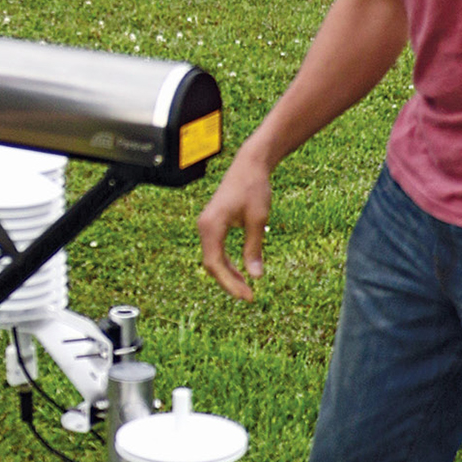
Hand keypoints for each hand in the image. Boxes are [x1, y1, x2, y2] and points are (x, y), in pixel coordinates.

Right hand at [197, 141, 272, 300]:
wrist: (249, 165)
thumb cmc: (254, 187)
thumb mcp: (257, 220)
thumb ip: (254, 248)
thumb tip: (256, 276)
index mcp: (212, 225)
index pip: (215, 263)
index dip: (230, 282)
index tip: (247, 295)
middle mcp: (204, 226)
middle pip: (211, 264)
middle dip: (229, 282)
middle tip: (248, 297)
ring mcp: (206, 225)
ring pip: (213, 258)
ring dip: (228, 274)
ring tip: (246, 288)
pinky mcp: (212, 224)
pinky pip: (216, 250)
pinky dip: (226, 263)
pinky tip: (240, 272)